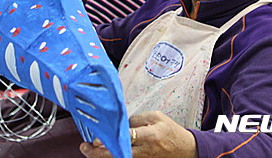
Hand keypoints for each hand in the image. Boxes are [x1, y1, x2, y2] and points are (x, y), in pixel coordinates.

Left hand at [79, 111, 196, 157]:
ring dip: (103, 157)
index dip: (110, 139)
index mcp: (150, 136)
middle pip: (119, 154)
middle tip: (85, 148)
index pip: (127, 138)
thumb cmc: (171, 132)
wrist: (186, 150)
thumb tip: (120, 122)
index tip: (96, 139)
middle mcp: (145, 151)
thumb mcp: (157, 117)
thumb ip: (137, 119)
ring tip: (89, 151)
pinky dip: (112, 157)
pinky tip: (102, 153)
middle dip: (99, 153)